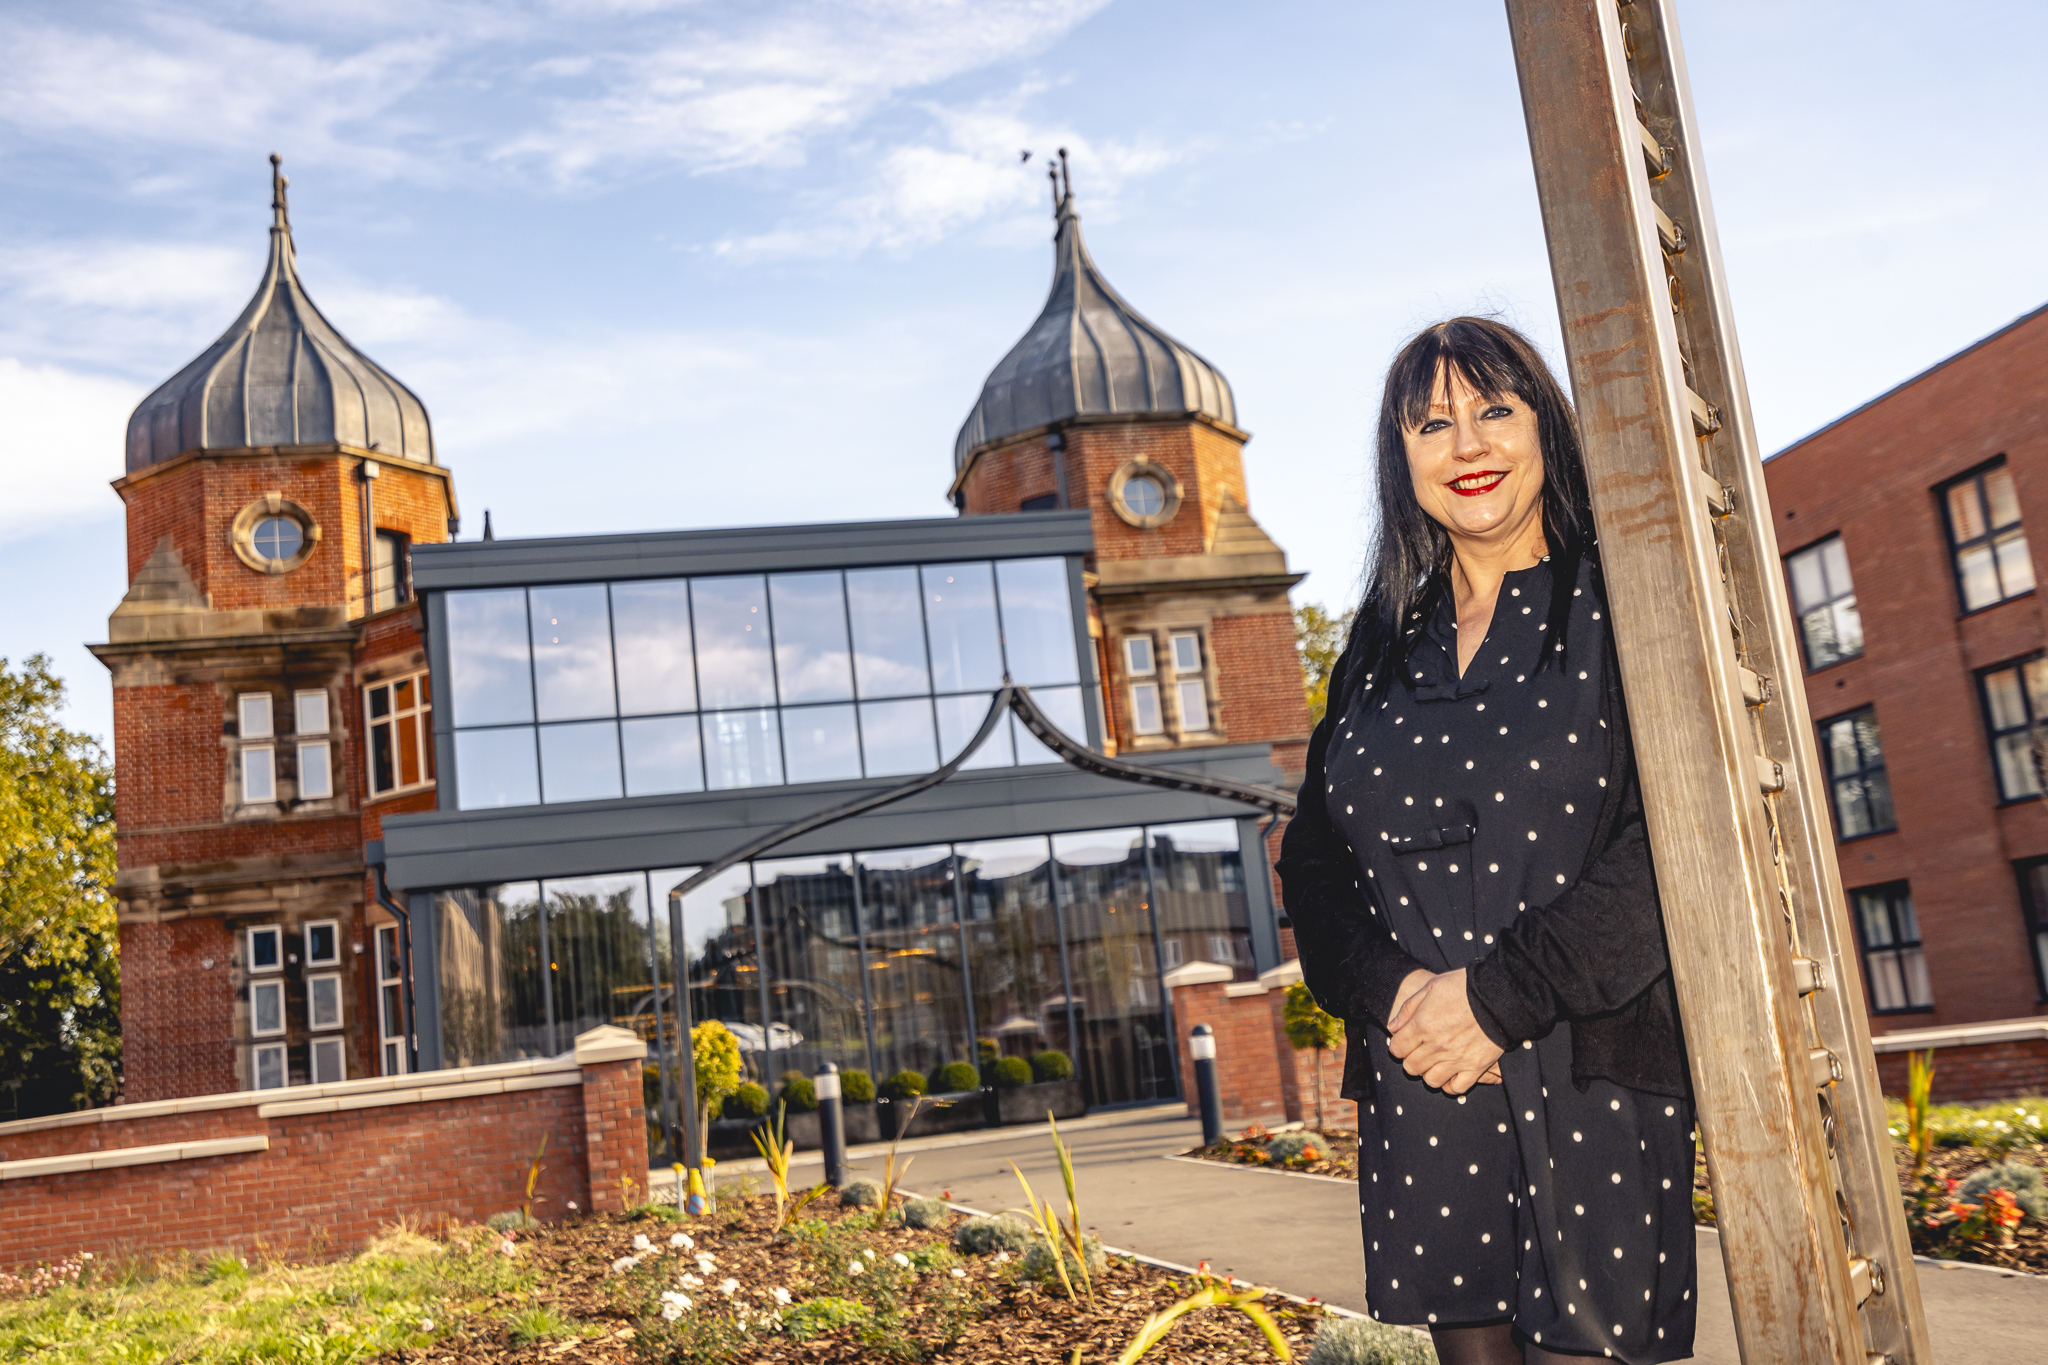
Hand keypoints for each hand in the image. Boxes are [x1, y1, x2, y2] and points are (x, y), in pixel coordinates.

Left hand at [1387, 968, 1505, 1094]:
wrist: (1500, 995)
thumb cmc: (1465, 987)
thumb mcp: (1432, 986)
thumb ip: (1409, 1008)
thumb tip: (1393, 1028)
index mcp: (1422, 1025)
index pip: (1397, 1049)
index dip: (1398, 1046)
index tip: (1405, 1042)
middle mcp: (1436, 1046)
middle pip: (1412, 1067)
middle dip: (1411, 1060)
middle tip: (1420, 1051)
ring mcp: (1456, 1059)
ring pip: (1431, 1080)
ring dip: (1429, 1073)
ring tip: (1435, 1063)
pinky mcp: (1476, 1067)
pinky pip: (1457, 1088)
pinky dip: (1451, 1085)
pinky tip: (1451, 1075)